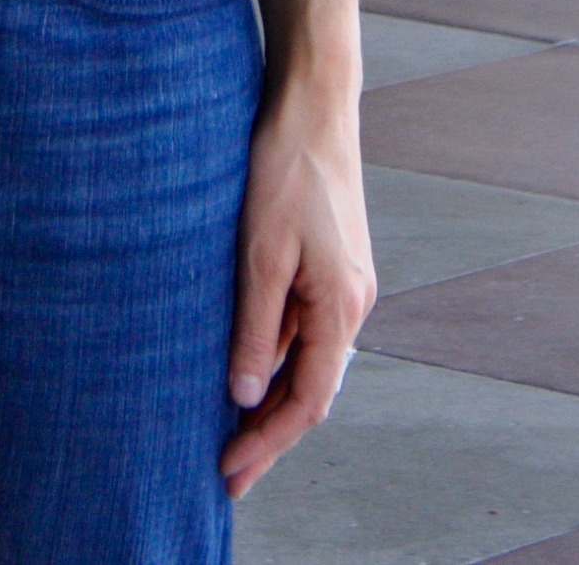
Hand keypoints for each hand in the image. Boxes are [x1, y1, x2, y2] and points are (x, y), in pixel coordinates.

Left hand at [221, 73, 375, 497]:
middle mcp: (351, 304)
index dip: (269, 443)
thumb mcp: (260, 252)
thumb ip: (254, 326)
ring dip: (271, 398)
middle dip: (269, 433)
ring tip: (229, 432)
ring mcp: (343, 285)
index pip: (306, 401)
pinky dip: (275, 358)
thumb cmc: (286, 168)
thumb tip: (243, 394)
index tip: (231, 473)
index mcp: (341, 307)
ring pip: (306, 361)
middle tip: (226, 471)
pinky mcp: (329, 266)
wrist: (313, 105)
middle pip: (310, 389)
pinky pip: (302, 330)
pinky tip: (245, 367)